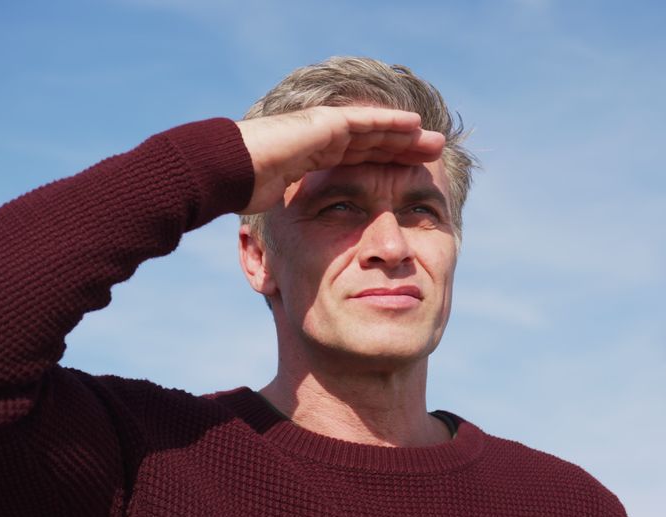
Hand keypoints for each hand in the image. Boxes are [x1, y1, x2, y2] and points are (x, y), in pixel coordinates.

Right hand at [235, 106, 445, 214]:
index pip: (361, 160)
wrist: (229, 171)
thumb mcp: (286, 207)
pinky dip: (391, 121)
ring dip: (407, 134)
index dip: (388, 163)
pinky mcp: (325, 122)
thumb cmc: (246, 190)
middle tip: (436, 152)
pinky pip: (365, 121)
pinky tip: (416, 125)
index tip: (414, 173)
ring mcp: (324, 128)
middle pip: (375, 142)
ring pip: (376, 129)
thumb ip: (303, 213)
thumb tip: (308, 246)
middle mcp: (324, 141)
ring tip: (435, 140)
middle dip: (405, 147)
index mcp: (316, 160)